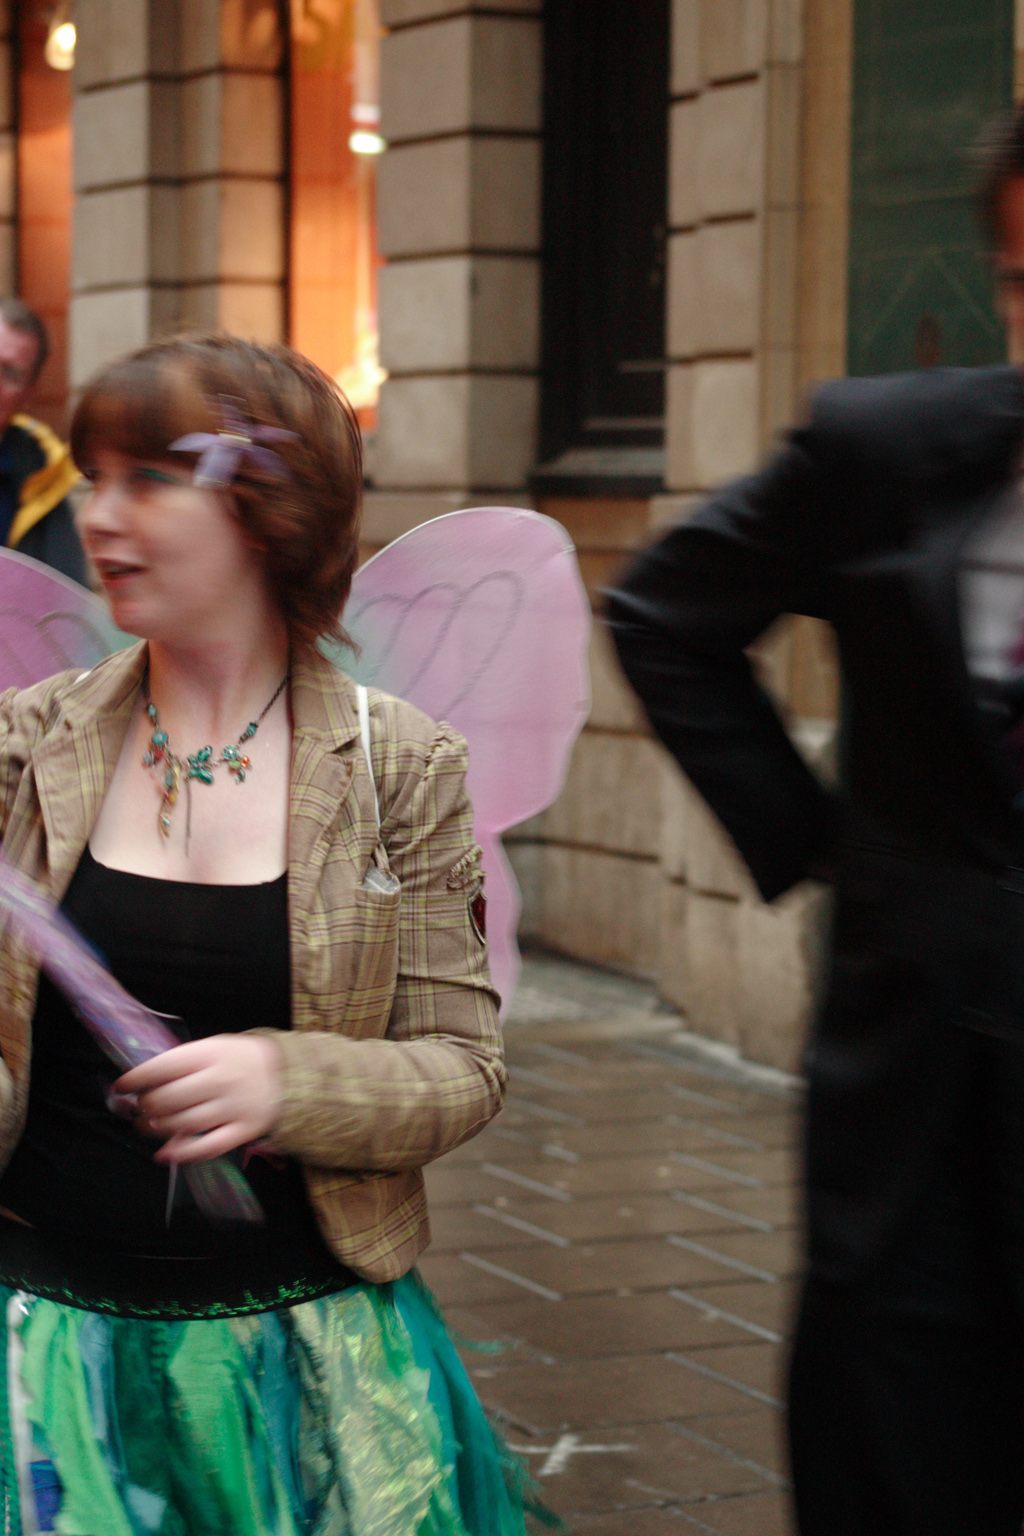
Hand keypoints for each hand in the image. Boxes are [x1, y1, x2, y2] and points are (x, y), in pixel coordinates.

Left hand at [115, 1034, 281, 1164]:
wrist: (290, 1075)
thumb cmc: (242, 1059)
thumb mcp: (215, 1047)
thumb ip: (184, 1062)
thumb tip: (144, 1083)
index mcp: (211, 1054)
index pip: (164, 1067)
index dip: (136, 1079)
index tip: (120, 1088)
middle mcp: (221, 1080)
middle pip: (169, 1099)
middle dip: (145, 1107)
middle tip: (138, 1110)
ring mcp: (233, 1107)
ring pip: (183, 1124)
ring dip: (157, 1129)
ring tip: (147, 1127)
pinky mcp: (244, 1131)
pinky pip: (208, 1148)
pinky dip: (182, 1154)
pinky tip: (165, 1154)